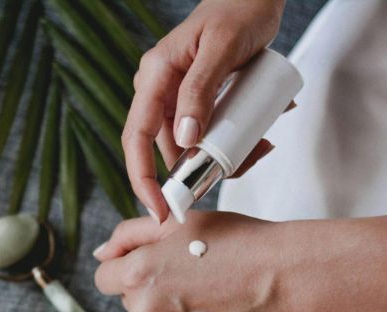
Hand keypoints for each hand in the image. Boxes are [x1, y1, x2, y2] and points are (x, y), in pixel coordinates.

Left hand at [94, 211, 294, 311]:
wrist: (281, 274)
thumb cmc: (234, 241)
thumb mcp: (176, 222)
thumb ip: (128, 235)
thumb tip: (101, 254)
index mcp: (137, 275)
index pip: (105, 277)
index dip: (125, 265)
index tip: (150, 261)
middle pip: (128, 299)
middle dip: (148, 284)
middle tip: (187, 270)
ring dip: (167, 306)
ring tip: (204, 289)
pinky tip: (211, 309)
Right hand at [123, 0, 285, 222]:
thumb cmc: (238, 11)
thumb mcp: (222, 49)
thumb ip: (200, 91)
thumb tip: (185, 141)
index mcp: (154, 77)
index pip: (136, 138)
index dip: (142, 179)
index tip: (159, 209)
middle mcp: (158, 92)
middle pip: (163, 150)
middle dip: (192, 173)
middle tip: (229, 175)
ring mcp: (175, 100)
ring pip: (188, 148)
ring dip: (218, 159)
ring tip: (257, 147)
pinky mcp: (194, 105)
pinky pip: (204, 137)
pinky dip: (227, 147)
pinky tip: (255, 139)